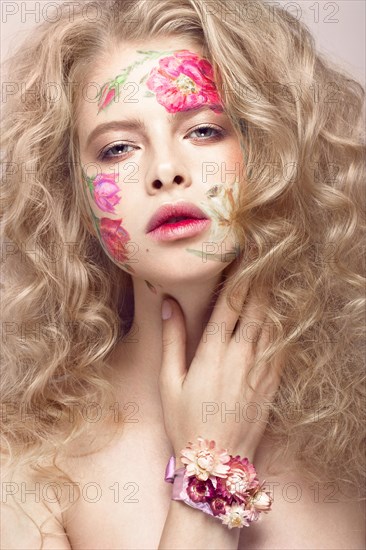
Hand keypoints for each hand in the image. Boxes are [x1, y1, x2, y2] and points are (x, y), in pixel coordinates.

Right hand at [158, 260, 282, 464]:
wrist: (216, 463)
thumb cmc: (185, 421)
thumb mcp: (168, 381)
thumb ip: (172, 339)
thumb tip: (168, 304)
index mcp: (212, 352)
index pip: (229, 303)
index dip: (237, 276)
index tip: (241, 256)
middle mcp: (240, 356)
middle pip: (256, 307)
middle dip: (259, 280)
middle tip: (262, 258)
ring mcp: (260, 370)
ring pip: (272, 323)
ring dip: (272, 299)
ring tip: (272, 279)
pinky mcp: (272, 383)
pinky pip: (282, 347)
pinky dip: (281, 326)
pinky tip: (279, 315)